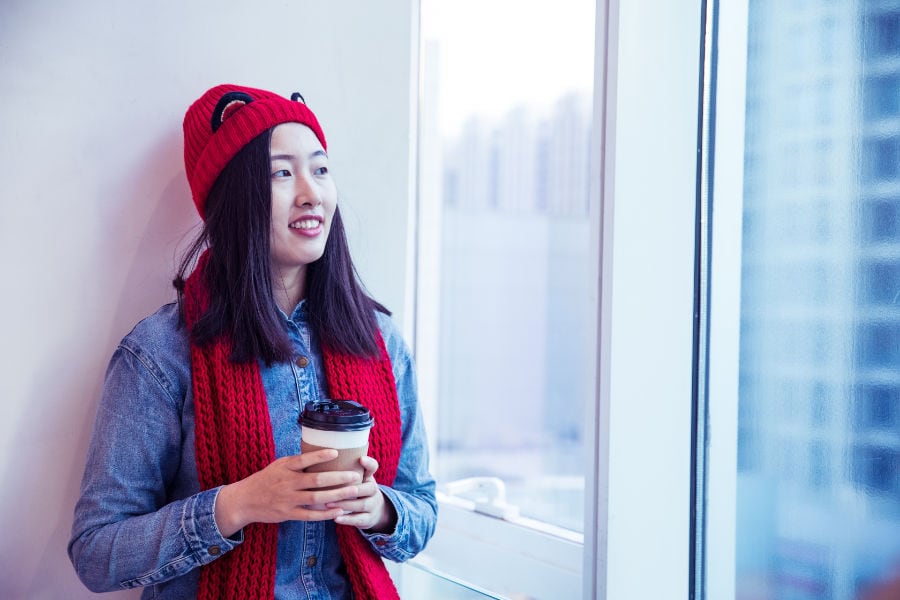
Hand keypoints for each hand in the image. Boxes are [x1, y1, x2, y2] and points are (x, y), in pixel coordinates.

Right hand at [214, 449, 364, 536]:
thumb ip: (297, 461)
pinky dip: (325, 514)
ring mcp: (287, 499)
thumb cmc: (266, 479)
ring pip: (316, 498)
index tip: (336, 451)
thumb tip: (320, 451)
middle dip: (338, 478)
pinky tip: (338, 511)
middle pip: (316, 480)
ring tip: (353, 491)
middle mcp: (287, 483)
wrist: (244, 500)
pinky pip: (309, 515)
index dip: (320, 456)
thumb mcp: (278, 465)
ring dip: (336, 495)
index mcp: (285, 467)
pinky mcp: (288, 514)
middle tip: (355, 475)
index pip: (304, 459)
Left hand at [328, 455, 396, 532]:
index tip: (360, 459)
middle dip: (353, 489)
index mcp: (368, 477)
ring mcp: (372, 505)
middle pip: (369, 487)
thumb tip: (319, 452)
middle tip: (337, 488)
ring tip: (329, 504)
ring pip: (362, 504)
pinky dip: (348, 520)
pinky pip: (359, 520)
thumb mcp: (355, 478)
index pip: (373, 467)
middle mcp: (373, 490)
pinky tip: (336, 519)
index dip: (368, 463)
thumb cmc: (356, 489)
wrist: (373, 510)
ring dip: (346, 504)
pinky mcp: (368, 519)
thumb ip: (342, 468)